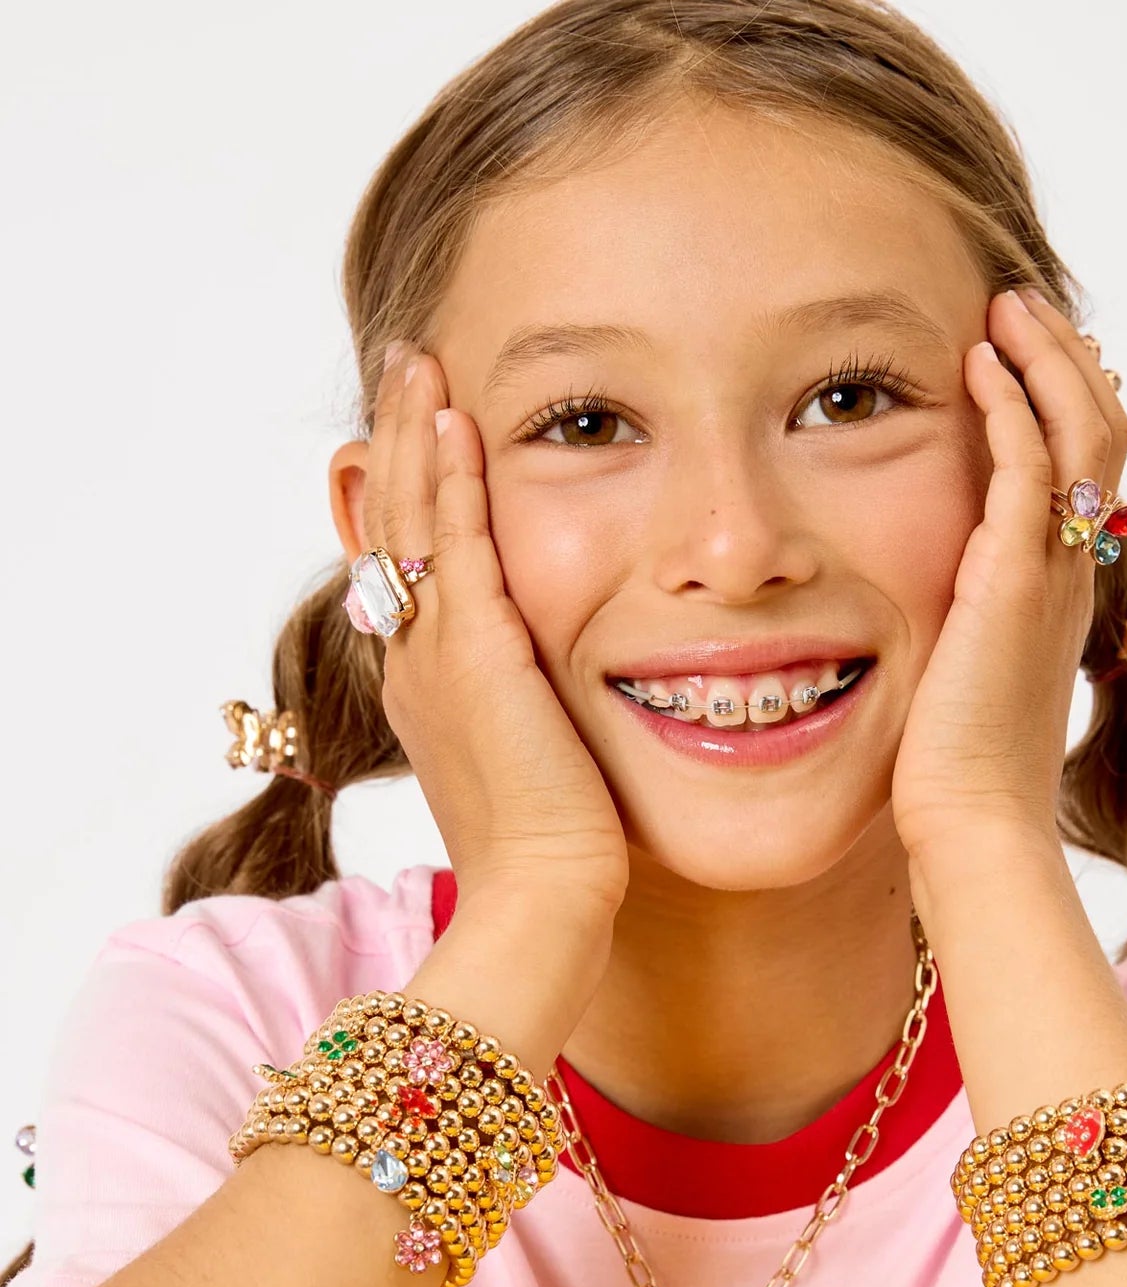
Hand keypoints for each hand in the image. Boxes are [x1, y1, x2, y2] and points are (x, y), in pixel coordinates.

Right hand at [364, 343, 630, 915]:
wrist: (544, 898)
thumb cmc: (551, 851)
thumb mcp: (525, 762)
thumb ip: (524, 710)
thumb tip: (547, 693)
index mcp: (422, 685)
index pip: (400, 566)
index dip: (403, 495)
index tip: (416, 433)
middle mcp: (412, 661)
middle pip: (389, 525)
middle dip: (395, 442)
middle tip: (401, 367)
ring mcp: (434, 655)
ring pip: (410, 519)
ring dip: (414, 435)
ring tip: (415, 362)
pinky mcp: (477, 654)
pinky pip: (456, 542)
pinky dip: (453, 477)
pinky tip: (459, 419)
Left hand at [890, 286, 1126, 864]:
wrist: (973, 822)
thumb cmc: (953, 771)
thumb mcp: (961, 678)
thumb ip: (957, 625)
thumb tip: (923, 608)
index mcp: (1058, 591)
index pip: (1083, 470)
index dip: (1062, 403)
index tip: (1018, 355)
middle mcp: (1069, 573)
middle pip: (1100, 432)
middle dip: (1062, 360)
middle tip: (1018, 306)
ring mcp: (1051, 575)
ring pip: (1081, 433)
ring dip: (1045, 360)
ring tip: (1005, 309)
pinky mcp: (1013, 583)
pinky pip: (1029, 469)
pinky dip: (1012, 406)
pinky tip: (976, 366)